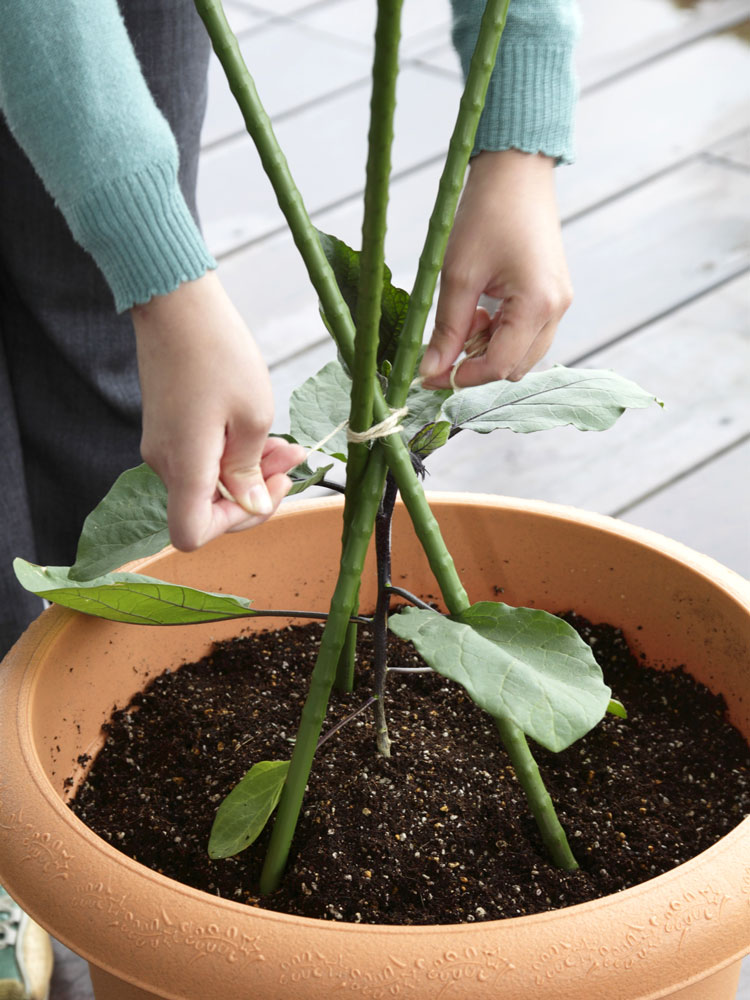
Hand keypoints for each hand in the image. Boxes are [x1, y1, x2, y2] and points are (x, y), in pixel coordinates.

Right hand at [131, 272, 304, 550]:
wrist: (176, 305)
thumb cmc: (218, 353)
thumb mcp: (253, 415)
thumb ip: (250, 470)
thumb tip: (254, 505)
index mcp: (186, 467)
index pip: (192, 535)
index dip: (235, 524)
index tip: (266, 491)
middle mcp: (165, 464)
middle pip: (208, 507)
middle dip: (255, 489)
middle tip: (291, 459)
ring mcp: (162, 445)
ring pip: (208, 481)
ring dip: (248, 468)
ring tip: (285, 442)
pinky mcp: (166, 427)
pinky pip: (200, 458)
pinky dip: (231, 451)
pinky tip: (257, 429)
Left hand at [419, 149, 572, 388]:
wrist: (516, 172)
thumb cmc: (488, 213)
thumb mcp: (458, 274)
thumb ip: (446, 328)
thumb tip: (429, 369)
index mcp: (537, 304)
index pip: (499, 365)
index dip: (461, 377)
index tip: (429, 375)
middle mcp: (556, 309)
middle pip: (513, 367)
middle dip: (475, 365)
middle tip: (442, 347)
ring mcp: (558, 303)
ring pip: (520, 354)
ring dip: (487, 350)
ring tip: (466, 318)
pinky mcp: (552, 296)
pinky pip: (526, 334)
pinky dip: (499, 335)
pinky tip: (482, 310)